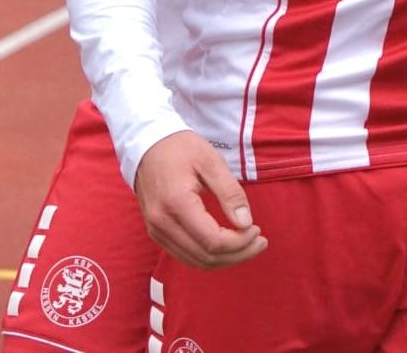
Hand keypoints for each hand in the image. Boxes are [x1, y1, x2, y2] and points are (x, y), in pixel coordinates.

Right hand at [133, 131, 266, 269]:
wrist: (147, 145)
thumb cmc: (181, 149)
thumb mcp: (211, 162)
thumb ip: (230, 193)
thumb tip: (246, 223)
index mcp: (176, 203)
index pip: (213, 241)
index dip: (240, 242)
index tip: (256, 229)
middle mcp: (162, 224)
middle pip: (205, 257)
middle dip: (238, 254)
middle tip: (260, 242)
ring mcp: (156, 231)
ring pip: (195, 261)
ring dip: (225, 259)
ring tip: (248, 245)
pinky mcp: (156, 233)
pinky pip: (185, 255)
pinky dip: (208, 256)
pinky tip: (226, 245)